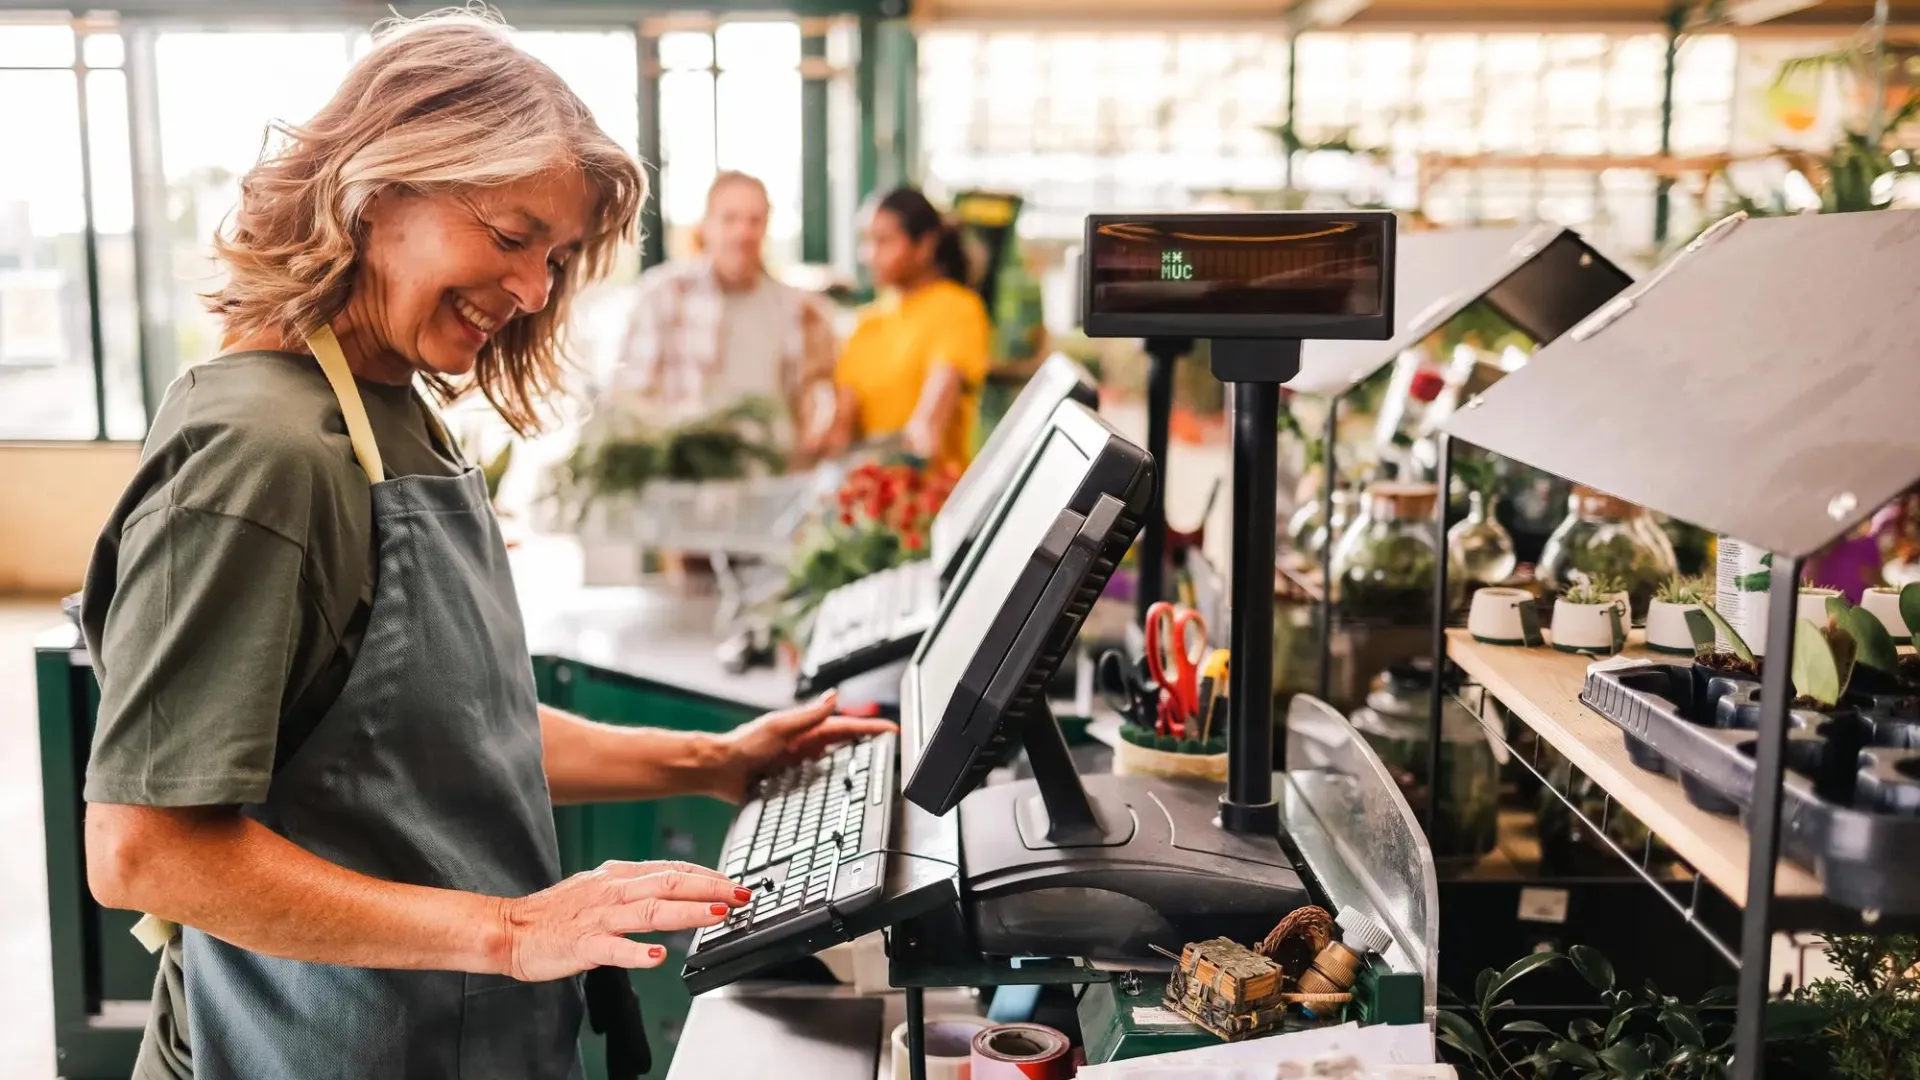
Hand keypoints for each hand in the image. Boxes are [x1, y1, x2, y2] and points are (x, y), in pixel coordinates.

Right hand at [498, 860, 748, 981]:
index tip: (734, 881)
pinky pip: (614, 949)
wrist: (512, 929)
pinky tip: (658, 956)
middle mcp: (612, 890)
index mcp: (618, 875)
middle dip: (709, 887)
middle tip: (740, 894)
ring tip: (714, 914)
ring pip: (649, 911)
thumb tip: (676, 884)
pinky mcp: (583, 945)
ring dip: (685, 912)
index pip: (671, 869)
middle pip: (668, 883)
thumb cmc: (557, 912)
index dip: (706, 873)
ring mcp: (598, 917)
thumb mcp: (600, 886)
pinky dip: (637, 952)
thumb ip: (636, 886)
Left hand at [708, 691, 896, 802]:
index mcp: (806, 729)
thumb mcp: (779, 726)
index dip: (870, 728)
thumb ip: (807, 714)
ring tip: (877, 762)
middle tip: (891, 744)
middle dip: (869, 741)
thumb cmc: (743, 744)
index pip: (846, 727)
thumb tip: (833, 697)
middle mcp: (806, 744)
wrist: (720, 769)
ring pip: (836, 759)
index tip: (891, 730)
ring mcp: (800, 762)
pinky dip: (835, 779)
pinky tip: (843, 786)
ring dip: (856, 759)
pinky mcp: (791, 778)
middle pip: (846, 741)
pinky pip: (820, 779)